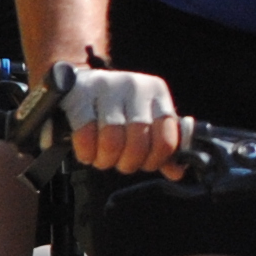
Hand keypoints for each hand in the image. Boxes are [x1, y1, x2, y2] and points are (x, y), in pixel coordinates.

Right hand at [55, 64, 186, 174]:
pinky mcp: (79, 93)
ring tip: (102, 158)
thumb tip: (177, 171)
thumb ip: (161, 145)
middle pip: (138, 142)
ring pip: (112, 141)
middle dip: (128, 162)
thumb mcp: (144, 120)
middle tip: (120, 163)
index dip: (155, 160)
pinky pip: (85, 135)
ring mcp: (106, 86)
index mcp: (156, 91)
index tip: (144, 164)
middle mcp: (134, 85)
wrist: (78, 85)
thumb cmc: (117, 108)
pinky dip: (86, 152)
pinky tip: (87, 152)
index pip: (166, 139)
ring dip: (106, 159)